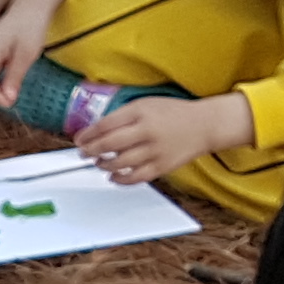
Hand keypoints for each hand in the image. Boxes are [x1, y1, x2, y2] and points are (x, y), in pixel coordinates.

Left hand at [79, 92, 254, 186]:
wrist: (205, 124)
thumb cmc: (173, 113)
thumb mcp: (146, 104)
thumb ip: (123, 115)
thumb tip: (97, 130)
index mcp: (141, 112)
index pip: (105, 125)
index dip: (88, 135)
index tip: (79, 140)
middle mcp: (147, 131)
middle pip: (109, 145)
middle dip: (90, 151)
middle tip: (83, 153)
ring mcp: (155, 150)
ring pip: (120, 163)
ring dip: (103, 165)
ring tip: (99, 163)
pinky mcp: (162, 166)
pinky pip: (136, 177)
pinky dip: (121, 179)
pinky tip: (113, 177)